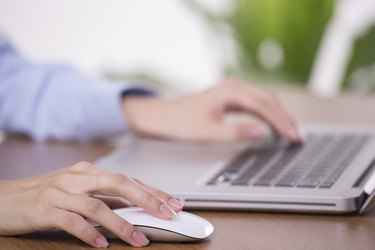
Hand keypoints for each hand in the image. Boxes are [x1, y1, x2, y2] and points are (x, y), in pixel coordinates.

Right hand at [0, 162, 182, 247]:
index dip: (153, 191)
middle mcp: (77, 177)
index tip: (173, 202)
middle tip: (168, 214)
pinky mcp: (45, 208)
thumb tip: (132, 206)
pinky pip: (73, 221)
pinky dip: (90, 234)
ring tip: (139, 239)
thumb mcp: (77, 191)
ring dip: (122, 224)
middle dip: (148, 199)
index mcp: (88, 172)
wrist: (4, 199)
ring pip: (99, 205)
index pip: (128, 179)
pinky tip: (102, 245)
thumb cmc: (44, 195)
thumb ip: (102, 197)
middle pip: (120, 184)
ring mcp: (61, 191)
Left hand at [123, 77, 301, 141]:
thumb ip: (236, 132)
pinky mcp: (231, 96)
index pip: (263, 106)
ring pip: (264, 100)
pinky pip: (256, 103)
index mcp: (230, 91)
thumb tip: (263, 133)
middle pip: (268, 100)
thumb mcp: (208, 131)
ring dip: (279, 115)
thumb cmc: (182, 122)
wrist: (164, 116)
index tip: (292, 136)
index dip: (280, 122)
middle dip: (285, 118)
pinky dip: (268, 114)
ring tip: (291, 132)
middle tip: (298, 136)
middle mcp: (234, 86)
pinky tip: (274, 125)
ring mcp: (233, 89)